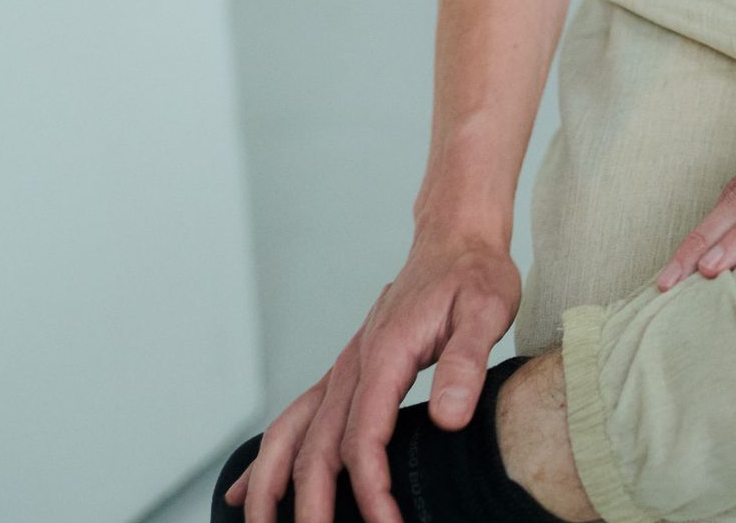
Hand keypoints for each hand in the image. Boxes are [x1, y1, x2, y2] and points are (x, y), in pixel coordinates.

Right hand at [221, 232, 521, 522]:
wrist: (455, 238)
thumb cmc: (473, 272)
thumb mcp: (486, 309)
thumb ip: (467, 362)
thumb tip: (449, 418)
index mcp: (385, 355)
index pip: (364, 440)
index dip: (371, 491)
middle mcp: (354, 363)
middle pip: (317, 447)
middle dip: (311, 506)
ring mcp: (346, 366)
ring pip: (292, 433)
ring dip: (272, 484)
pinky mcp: (348, 369)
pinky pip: (299, 417)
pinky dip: (271, 455)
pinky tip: (249, 486)